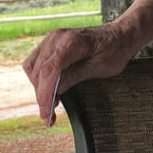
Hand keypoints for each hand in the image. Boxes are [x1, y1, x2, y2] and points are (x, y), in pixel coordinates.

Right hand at [22, 23, 137, 126]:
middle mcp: (57, 38)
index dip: (45, 94)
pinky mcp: (50, 44)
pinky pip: (35, 63)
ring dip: (39, 89)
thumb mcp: (99, 68)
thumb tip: (55, 91)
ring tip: (50, 106)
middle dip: (42, 96)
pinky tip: (48, 91)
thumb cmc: (114, 50)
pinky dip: (38, 79)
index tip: (46, 113)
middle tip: (49, 117)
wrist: (119, 35)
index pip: (50, 70)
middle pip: (39, 72)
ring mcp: (52, 39)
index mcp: (72, 42)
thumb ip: (74, 77)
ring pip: (33, 68)